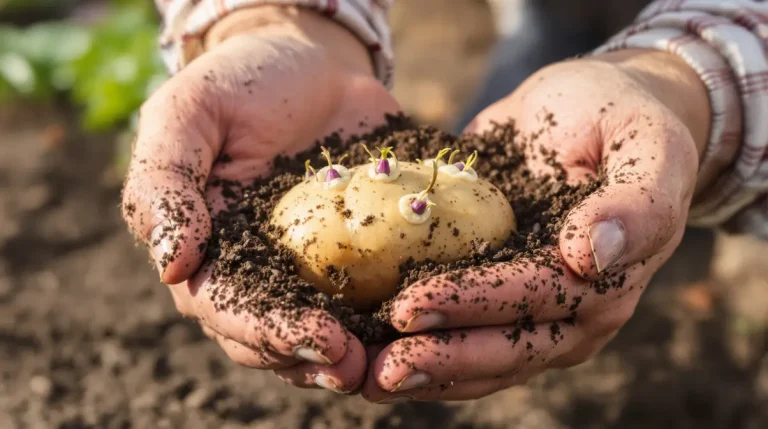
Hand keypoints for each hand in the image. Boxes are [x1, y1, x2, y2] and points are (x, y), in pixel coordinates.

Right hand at [121, 6, 398, 392]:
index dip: (269, 331)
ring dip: (354, 357)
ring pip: (323, 333)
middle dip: (314, 356)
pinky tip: (423, 326)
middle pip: (274, 337)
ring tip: (391, 364)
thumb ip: (166, 184)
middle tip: (357, 365)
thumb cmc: (242, 82)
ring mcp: (310, 271)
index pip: (226, 309)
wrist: (312, 62)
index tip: (320, 338)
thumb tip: (173, 264)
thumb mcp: (189, 114)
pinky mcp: (359, 259)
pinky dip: (392, 319)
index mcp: (207, 252)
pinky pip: (373, 298)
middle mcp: (255, 273)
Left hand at [363, 50, 710, 401]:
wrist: (592, 109)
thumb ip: (636, 201)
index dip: (474, 305)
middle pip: (505, 347)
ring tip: (367, 380)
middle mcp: (573, 309)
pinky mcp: (502, 299)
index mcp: (609, 278)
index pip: (534, 299)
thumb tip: (590, 256)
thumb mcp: (647, 143)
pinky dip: (422, 347)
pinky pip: (464, 333)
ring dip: (427, 372)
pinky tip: (374, 356)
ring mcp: (537, 311)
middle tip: (377, 369)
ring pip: (483, 358)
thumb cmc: (621, 118)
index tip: (411, 305)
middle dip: (440, 358)